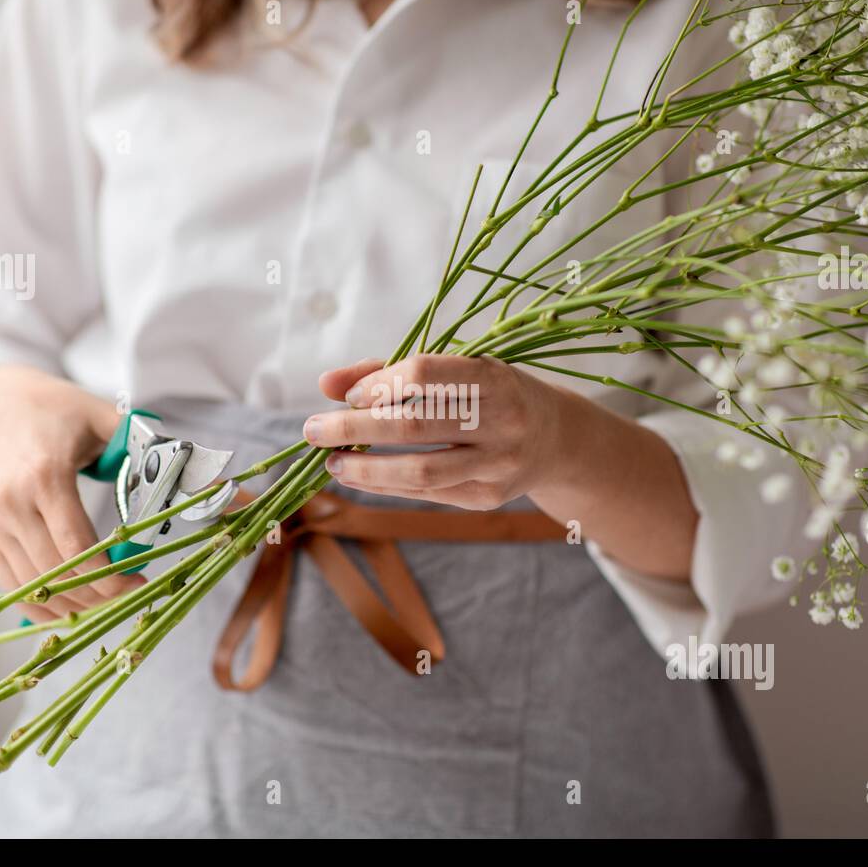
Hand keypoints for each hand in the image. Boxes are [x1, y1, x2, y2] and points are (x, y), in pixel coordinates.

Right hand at [0, 364, 146, 621]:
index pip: (75, 544)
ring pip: (36, 587)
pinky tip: (76, 607)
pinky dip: (45, 606)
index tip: (139, 583)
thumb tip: (216, 480)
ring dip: (77, 604)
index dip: (109, 574)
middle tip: (134, 594)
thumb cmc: (56, 412)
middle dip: (100, 593)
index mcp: (44, 477)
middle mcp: (12, 505)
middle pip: (57, 573)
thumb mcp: (104, 418)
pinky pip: (14, 588)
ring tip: (111, 600)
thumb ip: (152, 448)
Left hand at [306, 354, 697, 580]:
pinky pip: (427, 493)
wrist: (554, 437)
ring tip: (332, 464)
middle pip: (413, 426)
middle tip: (313, 431)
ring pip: (419, 471)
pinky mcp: (489, 497)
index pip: (424, 377)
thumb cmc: (490, 393)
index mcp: (493, 377)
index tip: (348, 396)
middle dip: (354, 429)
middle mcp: (501, 422)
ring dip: (366, 469)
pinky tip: (363, 476)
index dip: (378, 385)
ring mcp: (498, 465)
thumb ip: (389, 370)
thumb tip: (326, 384)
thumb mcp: (454, 369)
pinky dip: (389, 485)